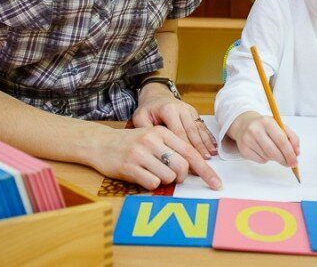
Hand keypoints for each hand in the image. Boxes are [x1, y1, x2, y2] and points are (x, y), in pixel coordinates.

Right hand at [91, 124, 221, 190]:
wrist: (99, 143)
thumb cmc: (130, 143)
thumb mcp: (152, 138)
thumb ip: (171, 148)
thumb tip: (193, 168)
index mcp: (162, 132)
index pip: (191, 152)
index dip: (206, 170)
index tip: (217, 183)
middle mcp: (152, 140)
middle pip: (182, 167)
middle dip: (182, 176)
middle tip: (173, 176)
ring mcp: (140, 153)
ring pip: (169, 176)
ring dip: (165, 180)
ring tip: (151, 172)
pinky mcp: (129, 167)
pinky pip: (152, 183)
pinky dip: (151, 184)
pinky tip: (141, 175)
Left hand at [132, 84, 217, 157]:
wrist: (156, 95)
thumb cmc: (147, 109)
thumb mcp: (140, 117)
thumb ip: (145, 131)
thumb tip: (154, 147)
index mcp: (168, 110)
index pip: (179, 132)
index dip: (185, 148)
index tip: (188, 162)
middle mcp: (181, 108)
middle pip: (192, 131)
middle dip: (198, 148)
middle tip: (204, 163)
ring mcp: (189, 110)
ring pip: (199, 129)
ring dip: (205, 143)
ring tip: (211, 156)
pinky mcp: (194, 112)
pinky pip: (202, 126)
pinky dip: (208, 137)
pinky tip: (213, 147)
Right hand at [227, 111, 299, 166]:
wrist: (244, 124)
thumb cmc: (265, 126)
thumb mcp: (279, 126)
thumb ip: (291, 137)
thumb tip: (296, 152)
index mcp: (267, 122)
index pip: (281, 141)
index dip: (290, 153)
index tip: (295, 161)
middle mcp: (255, 130)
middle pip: (274, 152)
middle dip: (284, 160)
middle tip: (289, 163)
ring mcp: (247, 140)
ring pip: (268, 157)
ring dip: (274, 157)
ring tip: (272, 149)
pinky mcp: (243, 149)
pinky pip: (260, 160)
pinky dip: (266, 158)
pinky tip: (263, 150)